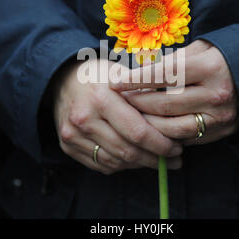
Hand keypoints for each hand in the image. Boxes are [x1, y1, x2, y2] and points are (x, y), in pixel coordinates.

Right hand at [52, 59, 182, 174]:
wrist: (60, 78)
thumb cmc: (99, 74)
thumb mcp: (122, 73)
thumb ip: (147, 90)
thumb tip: (178, 110)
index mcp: (101, 97)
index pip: (138, 131)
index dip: (162, 144)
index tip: (178, 148)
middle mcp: (84, 118)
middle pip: (127, 151)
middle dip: (155, 158)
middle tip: (174, 159)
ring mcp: (72, 134)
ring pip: (115, 161)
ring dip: (140, 164)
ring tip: (158, 160)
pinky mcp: (67, 145)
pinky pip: (101, 164)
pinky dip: (121, 165)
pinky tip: (135, 160)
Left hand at [111, 40, 238, 145]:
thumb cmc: (222, 57)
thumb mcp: (199, 49)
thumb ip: (171, 60)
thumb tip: (138, 70)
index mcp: (210, 67)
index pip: (163, 75)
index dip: (135, 79)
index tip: (114, 82)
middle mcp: (216, 93)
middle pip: (164, 104)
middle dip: (136, 102)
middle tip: (117, 100)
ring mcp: (220, 117)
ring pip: (172, 127)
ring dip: (147, 123)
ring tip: (131, 115)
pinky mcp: (222, 132)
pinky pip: (186, 138)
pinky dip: (166, 134)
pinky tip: (152, 126)